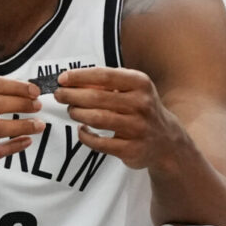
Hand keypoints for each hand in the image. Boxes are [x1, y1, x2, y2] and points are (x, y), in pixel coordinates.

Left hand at [54, 67, 181, 168]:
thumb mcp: (133, 89)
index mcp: (140, 84)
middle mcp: (141, 104)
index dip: (79, 76)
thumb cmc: (141, 109)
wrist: (166, 141)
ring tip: (71, 110)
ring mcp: (137, 128)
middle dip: (72, 96)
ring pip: (97, 119)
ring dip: (77, 114)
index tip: (62, 78)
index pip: (104, 76)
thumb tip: (72, 81)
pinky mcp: (131, 149)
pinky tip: (81, 129)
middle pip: (97, 98)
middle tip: (59, 95)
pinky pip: (99, 143)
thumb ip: (108, 83)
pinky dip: (85, 135)